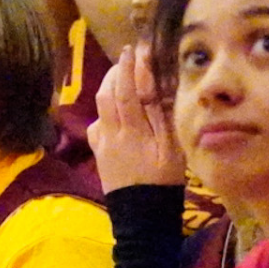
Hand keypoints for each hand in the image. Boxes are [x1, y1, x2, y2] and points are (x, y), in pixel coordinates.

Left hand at [87, 46, 184, 192]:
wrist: (140, 218)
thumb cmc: (162, 183)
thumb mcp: (171, 150)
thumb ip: (162, 118)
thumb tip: (156, 87)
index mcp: (131, 132)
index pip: (124, 91)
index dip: (127, 68)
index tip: (132, 49)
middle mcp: (110, 134)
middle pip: (105, 94)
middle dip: (115, 73)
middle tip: (128, 60)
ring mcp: (101, 143)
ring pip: (99, 107)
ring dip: (109, 88)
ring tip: (123, 79)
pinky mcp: (98, 153)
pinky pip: (98, 124)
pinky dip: (106, 110)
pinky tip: (116, 112)